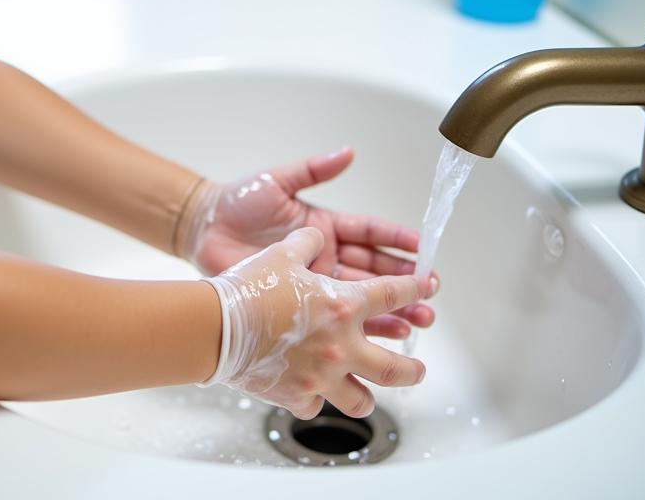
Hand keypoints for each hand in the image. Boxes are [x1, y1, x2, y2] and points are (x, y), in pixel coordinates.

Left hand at [176, 148, 435, 337]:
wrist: (204, 229)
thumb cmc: (238, 201)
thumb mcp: (278, 181)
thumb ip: (314, 169)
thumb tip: (348, 151)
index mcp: (325, 225)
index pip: (369, 232)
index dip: (396, 239)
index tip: (423, 247)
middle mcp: (325, 254)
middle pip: (373, 269)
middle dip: (404, 281)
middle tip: (430, 292)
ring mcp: (313, 281)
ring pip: (361, 298)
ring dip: (391, 308)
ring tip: (418, 320)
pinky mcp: (298, 302)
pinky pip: (334, 316)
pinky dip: (360, 327)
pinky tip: (384, 337)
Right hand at [202, 227, 432, 418]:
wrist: (216, 325)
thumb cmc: (248, 287)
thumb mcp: (281, 252)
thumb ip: (307, 244)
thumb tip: (317, 238)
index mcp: (343, 305)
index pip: (391, 295)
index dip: (414, 289)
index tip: (428, 289)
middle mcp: (341, 344)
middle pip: (395, 365)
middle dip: (413, 368)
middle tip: (419, 368)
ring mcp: (323, 376)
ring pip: (363, 398)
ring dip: (370, 394)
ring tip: (371, 392)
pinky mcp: (299, 396)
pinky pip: (317, 406)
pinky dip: (317, 399)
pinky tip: (313, 393)